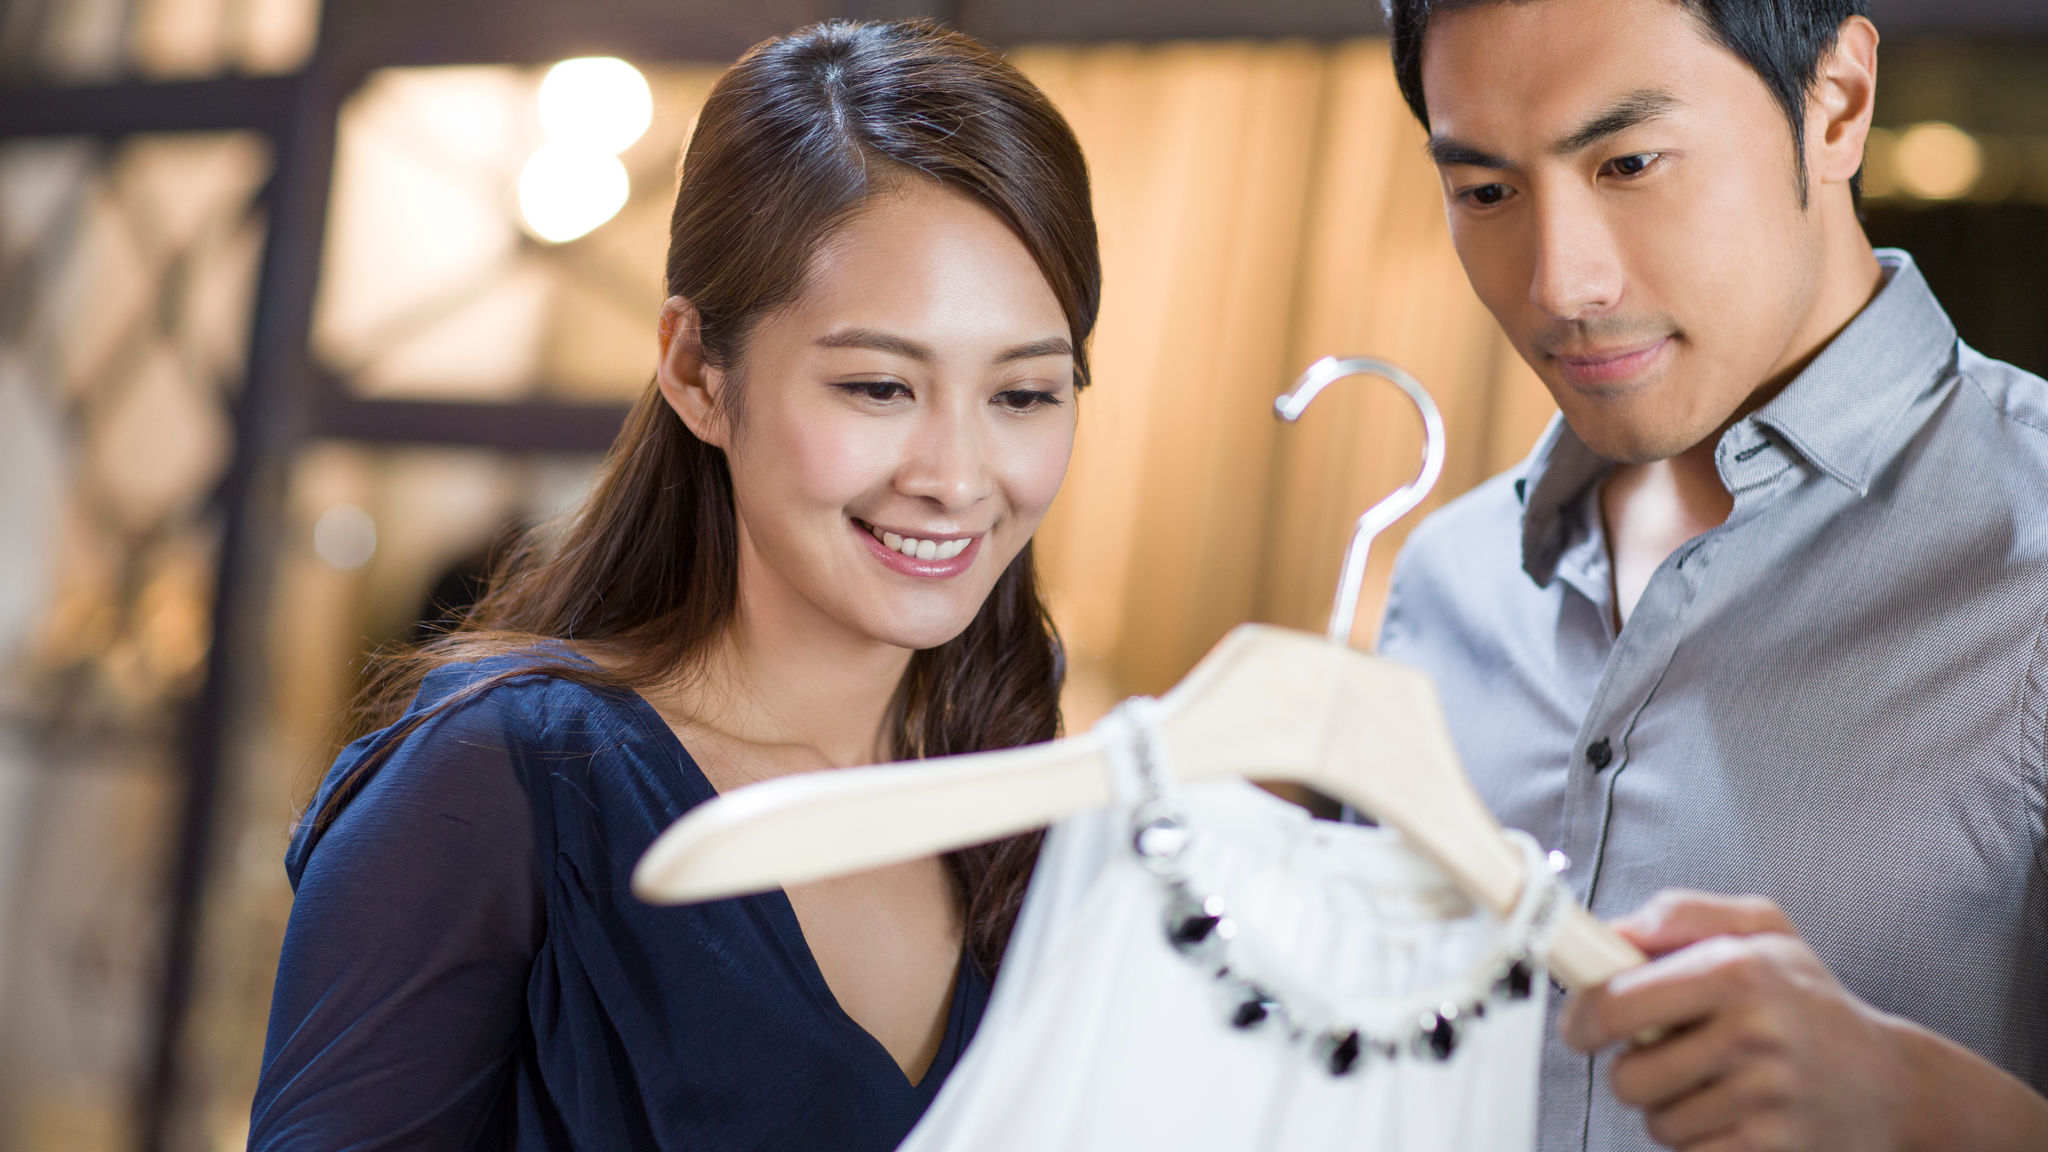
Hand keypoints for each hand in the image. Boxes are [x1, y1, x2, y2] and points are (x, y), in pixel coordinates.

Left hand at [1560, 891, 1911, 1150]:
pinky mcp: (1773, 1148)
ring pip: (1656, 1120)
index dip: (1583, 1018)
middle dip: (1631, 1068)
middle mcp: (1753, 1032)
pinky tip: (1731, 1112)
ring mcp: (1765, 1096)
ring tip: (1710, 1080)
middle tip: (1659, 1052)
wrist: (1891, 1082)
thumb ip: (1683, 913)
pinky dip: (1698, 1139)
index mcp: (1738, 969)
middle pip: (1628, 1076)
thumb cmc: (1810, 999)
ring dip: (1669, 1105)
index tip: (1582, 1025)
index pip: (1617, 1002)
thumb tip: (1617, 931)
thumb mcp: (1761, 929)